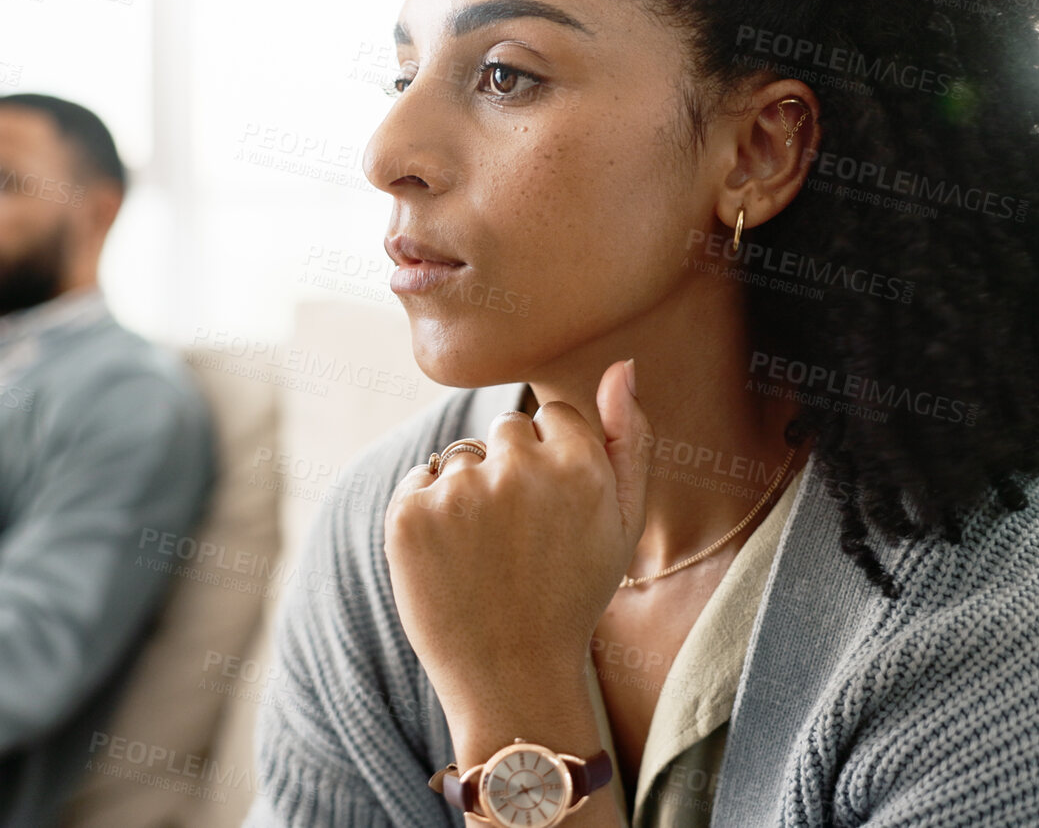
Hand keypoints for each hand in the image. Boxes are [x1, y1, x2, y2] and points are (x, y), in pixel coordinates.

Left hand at [383, 359, 649, 741]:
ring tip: (485, 554)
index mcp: (579, 465)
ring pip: (461, 456)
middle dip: (510, 470)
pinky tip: (450, 559)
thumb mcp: (623, 523)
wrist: (511, 674)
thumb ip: (630, 438)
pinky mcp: (408, 514)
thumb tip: (622, 364)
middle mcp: (519, 469)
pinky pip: (418, 481)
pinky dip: (427, 513)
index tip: (552, 513)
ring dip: (467, 491)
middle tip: (518, 539)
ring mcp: (459, 491)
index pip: (554, 417)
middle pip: (505, 429)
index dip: (553, 464)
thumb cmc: (573, 595)